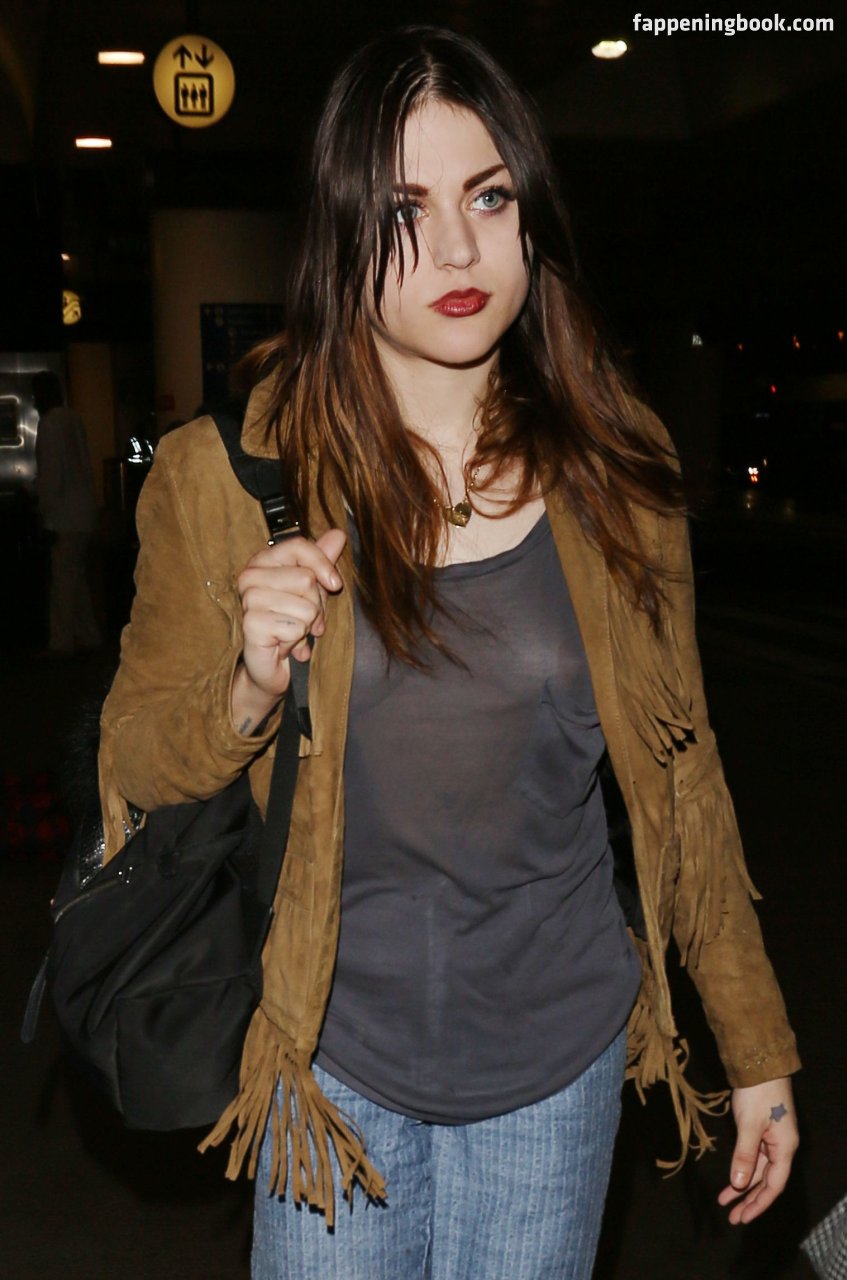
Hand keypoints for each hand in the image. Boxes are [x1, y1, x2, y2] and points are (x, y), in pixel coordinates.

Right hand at [231, 528, 346, 731]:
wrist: (271, 666)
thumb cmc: (291, 624)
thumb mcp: (312, 590)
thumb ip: (322, 561)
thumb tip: (338, 533)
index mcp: (263, 561)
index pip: (299, 547)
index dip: (323, 565)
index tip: (335, 585)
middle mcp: (250, 575)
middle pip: (306, 579)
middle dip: (316, 606)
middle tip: (306, 621)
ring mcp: (248, 599)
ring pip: (305, 606)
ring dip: (307, 626)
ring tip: (293, 633)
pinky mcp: (251, 623)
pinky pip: (296, 627)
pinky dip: (297, 642)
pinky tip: (284, 645)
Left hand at [717, 1076, 798, 1224]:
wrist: (759, 1062)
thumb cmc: (758, 1092)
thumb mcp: (749, 1124)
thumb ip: (744, 1155)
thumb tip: (737, 1184)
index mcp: (785, 1148)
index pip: (773, 1185)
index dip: (758, 1203)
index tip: (743, 1218)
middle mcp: (781, 1146)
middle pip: (766, 1181)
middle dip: (749, 1200)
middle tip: (733, 1218)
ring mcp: (772, 1137)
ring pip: (758, 1170)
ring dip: (742, 1185)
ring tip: (724, 1202)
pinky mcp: (761, 1129)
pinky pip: (753, 1156)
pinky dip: (741, 1167)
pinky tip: (730, 1178)